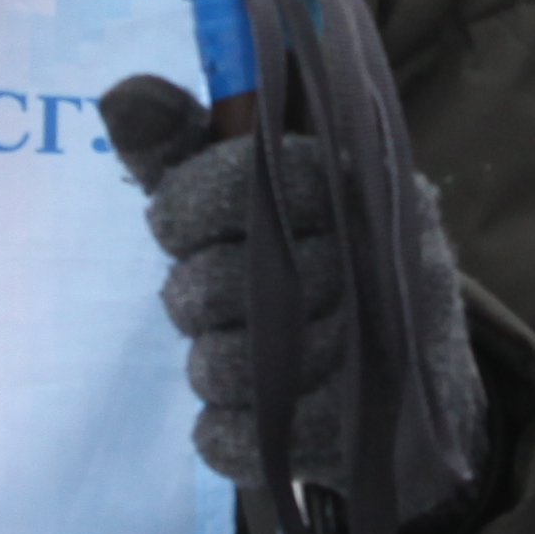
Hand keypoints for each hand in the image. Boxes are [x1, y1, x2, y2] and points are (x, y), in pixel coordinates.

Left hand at [103, 75, 487, 533]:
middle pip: (227, 279)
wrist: (412, 381)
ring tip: (228, 355)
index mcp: (352, 178)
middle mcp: (375, 252)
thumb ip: (186, 147)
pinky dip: (226, 433)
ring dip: (210, 365)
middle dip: (195, 296)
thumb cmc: (313, 264)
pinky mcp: (362, 427)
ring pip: (234, 363)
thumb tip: (122, 96)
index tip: (174, 226)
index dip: (186, 208)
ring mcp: (375, 343)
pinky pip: (255, 437)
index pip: (243, 178)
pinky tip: (234, 417)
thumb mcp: (252, 193)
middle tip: (208, 301)